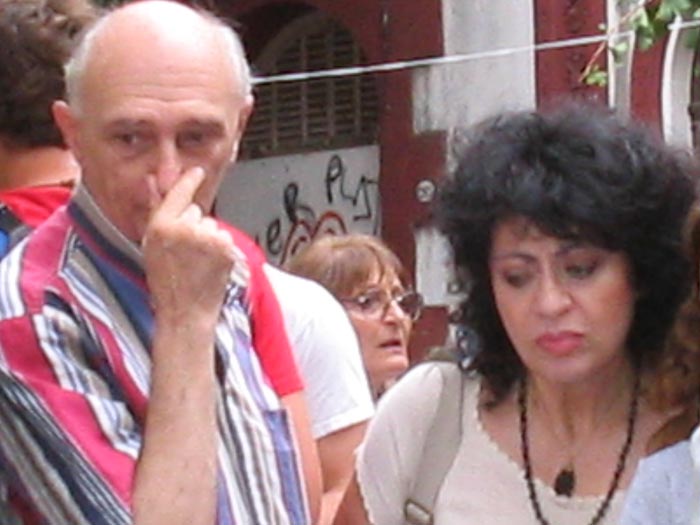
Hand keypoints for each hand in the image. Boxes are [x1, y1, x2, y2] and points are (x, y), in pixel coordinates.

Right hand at [142, 168, 234, 327]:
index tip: (197, 172)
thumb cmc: (166, 284)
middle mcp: (183, 228)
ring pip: (211, 225)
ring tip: (197, 263)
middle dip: (193, 225)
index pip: (178, 194)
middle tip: (185, 253)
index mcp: (160, 226)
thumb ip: (159, 216)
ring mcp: (207, 237)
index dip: (189, 181)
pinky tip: (210, 266)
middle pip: (195, 211)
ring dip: (208, 239)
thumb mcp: (152, 247)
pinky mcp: (225, 247)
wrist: (185, 312)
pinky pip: (223, 237)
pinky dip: (220, 249)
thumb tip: (158, 185)